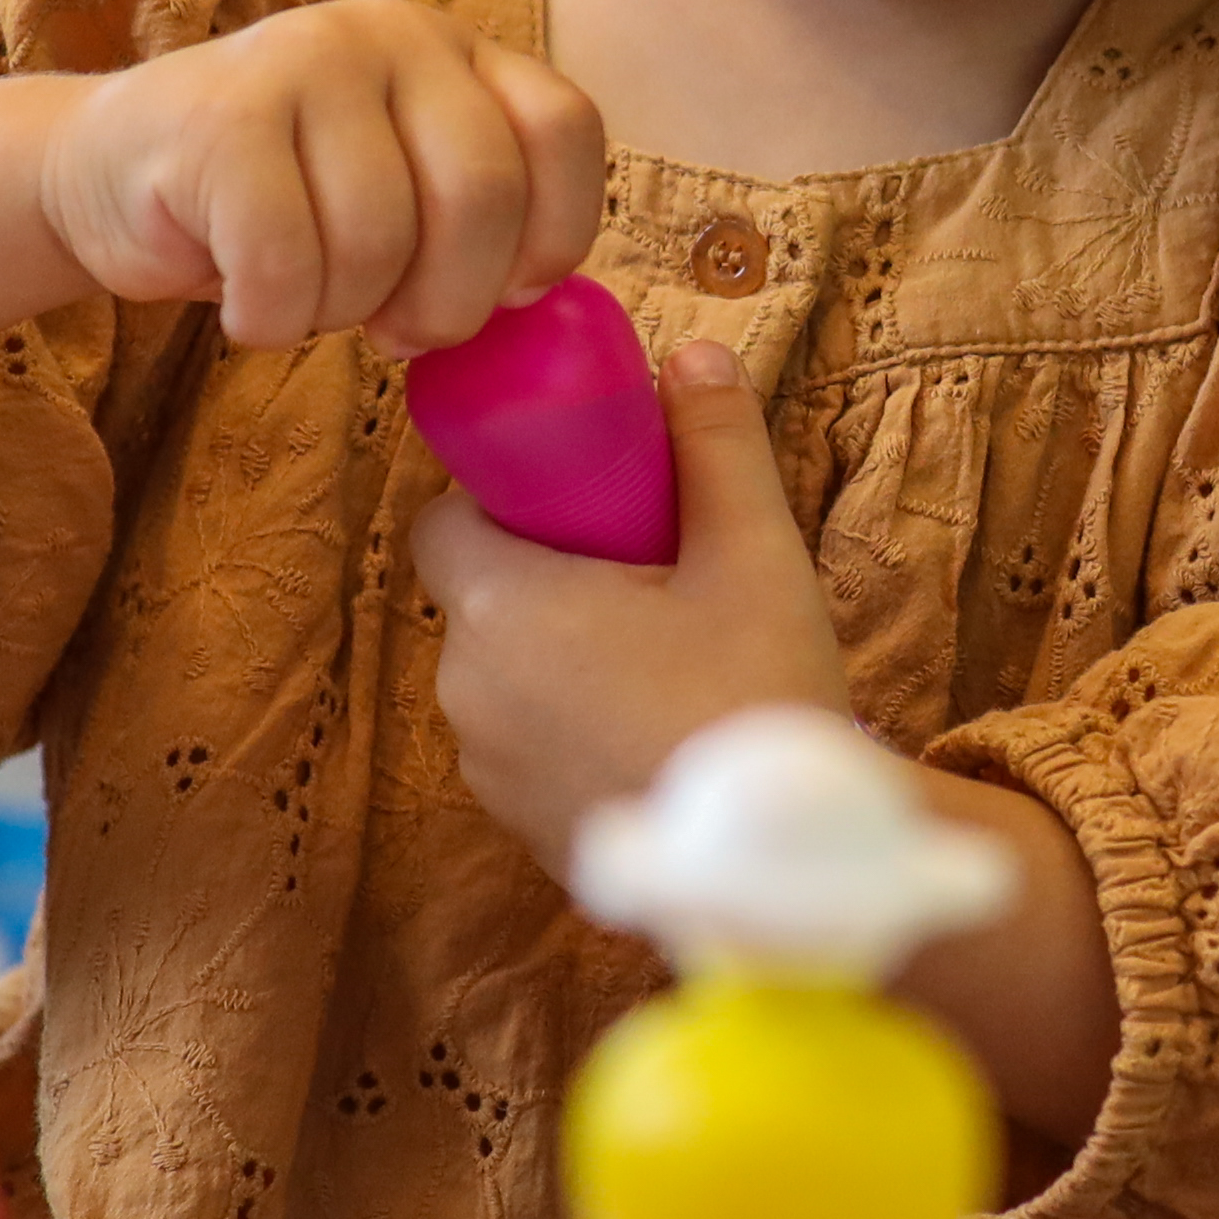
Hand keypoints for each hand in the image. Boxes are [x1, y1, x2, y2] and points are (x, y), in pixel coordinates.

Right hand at [37, 0, 604, 354]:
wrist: (110, 173)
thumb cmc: (276, 205)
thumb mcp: (398, 192)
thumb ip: (473, 221)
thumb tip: (534, 307)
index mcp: (453, 51)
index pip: (561, 128)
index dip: (553, 232)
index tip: (508, 295)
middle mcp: (389, 35)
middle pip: (481, 194)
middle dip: (449, 302)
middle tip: (398, 335)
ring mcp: (302, 63)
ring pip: (379, 241)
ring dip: (341, 313)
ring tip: (302, 296)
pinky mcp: (221, 119)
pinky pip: (286, 264)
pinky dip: (272, 319)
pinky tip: (247, 304)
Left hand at [414, 340, 1121, 1142]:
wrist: (776, 865)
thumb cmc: (756, 696)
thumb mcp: (752, 553)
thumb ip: (715, 445)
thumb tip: (691, 353)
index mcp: (501, 606)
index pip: (441, 519)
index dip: (501, 496)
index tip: (580, 496)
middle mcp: (466, 688)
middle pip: (482, 596)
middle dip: (551, 573)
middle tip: (652, 572)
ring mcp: (486, 767)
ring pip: (506, 673)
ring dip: (563, 654)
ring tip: (669, 658)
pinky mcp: (519, 826)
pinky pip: (528, 742)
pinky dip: (572, 724)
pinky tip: (658, 726)